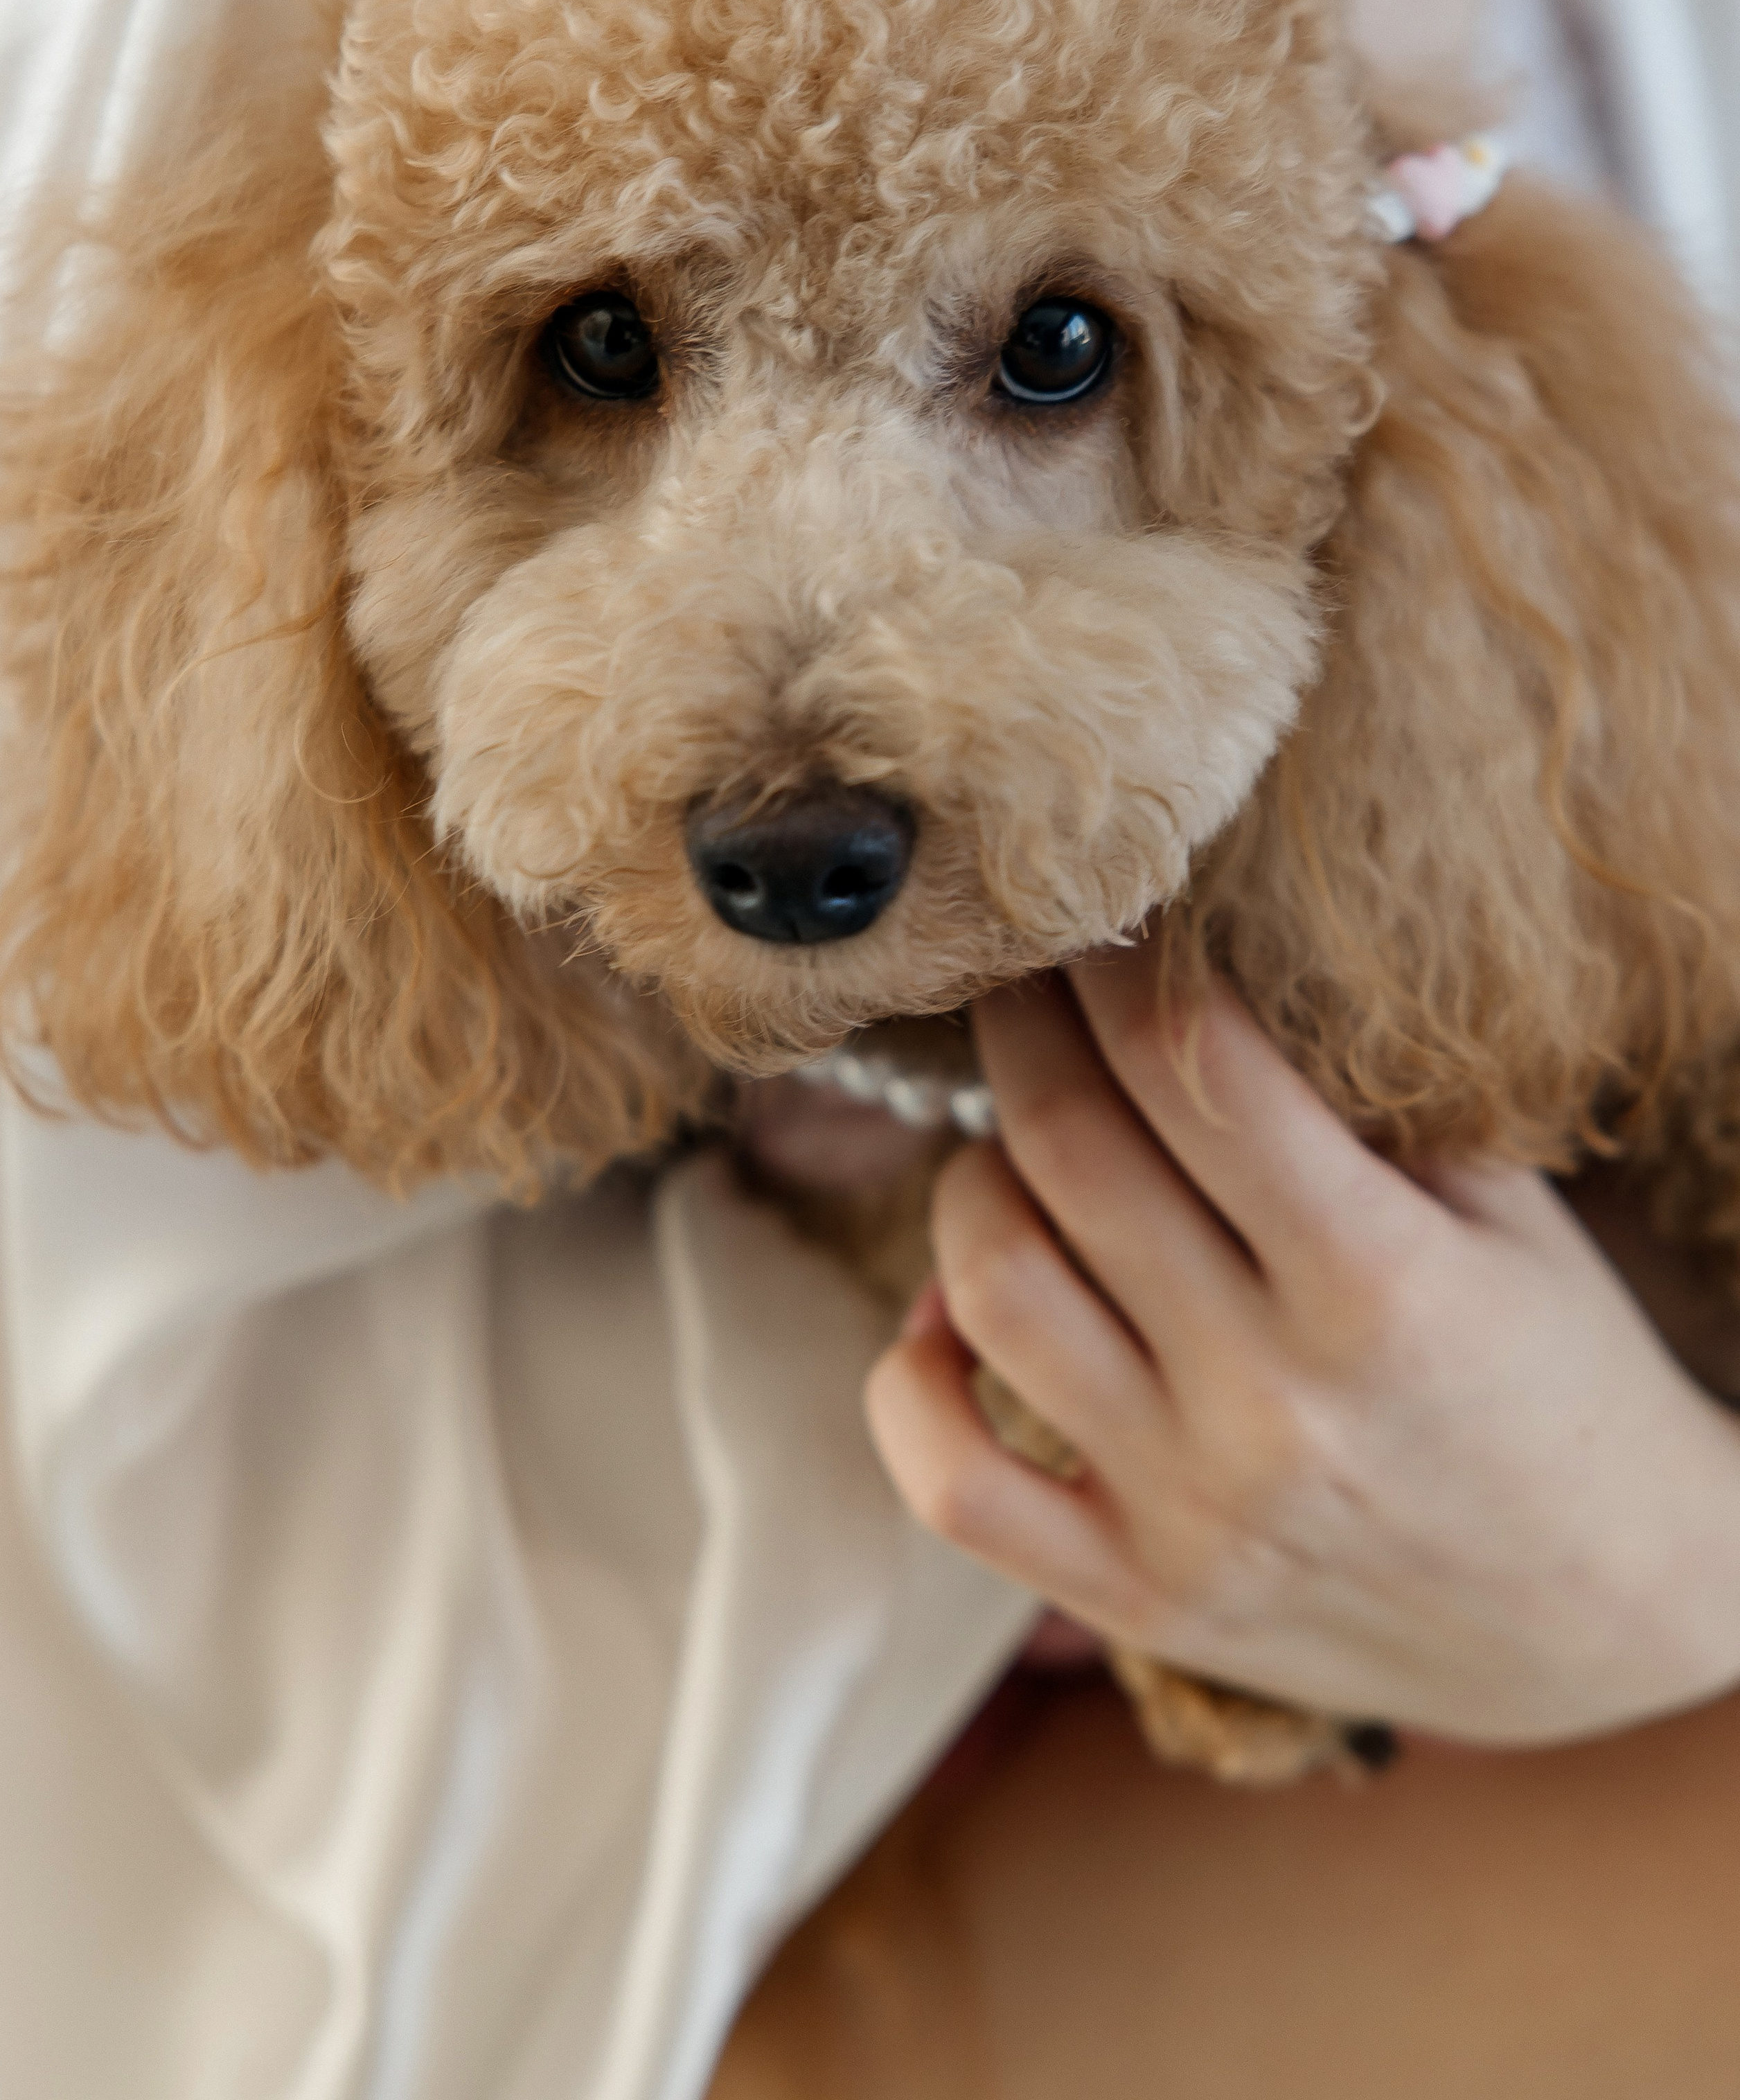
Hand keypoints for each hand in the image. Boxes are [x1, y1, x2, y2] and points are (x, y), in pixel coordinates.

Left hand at [865, 948, 1739, 1743]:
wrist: (1627, 1619)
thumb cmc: (1564, 1383)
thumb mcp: (1510, 1218)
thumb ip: (1366, 1108)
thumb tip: (1201, 977)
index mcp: (1380, 1280)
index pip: (1189, 1067)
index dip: (1115, 968)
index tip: (1091, 919)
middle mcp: (1272, 1397)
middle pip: (1069, 1152)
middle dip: (1023, 1032)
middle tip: (1021, 985)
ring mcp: (1195, 1511)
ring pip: (991, 1291)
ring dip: (971, 1183)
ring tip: (1006, 1148)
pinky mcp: (1142, 1600)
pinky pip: (954, 1488)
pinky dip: (910, 1386)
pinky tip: (946, 1318)